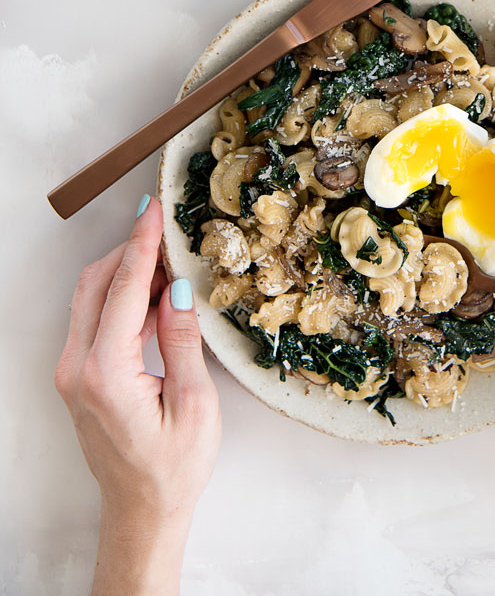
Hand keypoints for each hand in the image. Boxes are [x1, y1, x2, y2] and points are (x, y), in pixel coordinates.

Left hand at [55, 195, 220, 595]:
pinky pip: (94, 319)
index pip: (122, 289)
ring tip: (168, 260)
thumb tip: (176, 288)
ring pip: (91, 298)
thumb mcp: (194, 404)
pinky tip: (155, 294)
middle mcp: (78, 369)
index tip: (154, 209)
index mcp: (105, 373)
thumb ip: (181, 340)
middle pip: (96, 284)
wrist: (142, 512)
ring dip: (126, 272)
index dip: (141, 245)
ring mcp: (73, 372)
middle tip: (166, 228)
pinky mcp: (79, 376)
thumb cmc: (173, 468)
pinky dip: (121, 297)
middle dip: (130, 250)